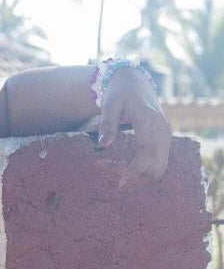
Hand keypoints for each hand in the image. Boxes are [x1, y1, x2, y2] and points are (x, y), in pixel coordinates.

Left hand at [95, 67, 171, 187]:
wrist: (136, 83)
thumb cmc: (119, 92)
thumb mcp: (109, 104)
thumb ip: (107, 124)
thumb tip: (102, 145)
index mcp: (149, 119)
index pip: (147, 152)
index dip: (135, 171)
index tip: (121, 185)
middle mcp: (162, 130)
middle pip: (153, 165)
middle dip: (128, 174)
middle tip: (101, 165)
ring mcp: (166, 137)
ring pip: (157, 169)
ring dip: (135, 176)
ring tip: (108, 165)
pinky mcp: (164, 142)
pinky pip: (157, 165)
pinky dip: (141, 172)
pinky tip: (121, 167)